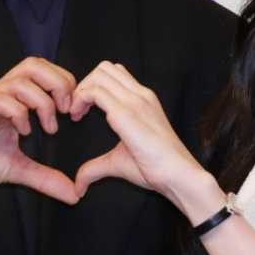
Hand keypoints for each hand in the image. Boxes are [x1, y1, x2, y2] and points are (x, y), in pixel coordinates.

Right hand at [0, 57, 78, 204]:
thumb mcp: (16, 170)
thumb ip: (45, 178)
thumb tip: (75, 194)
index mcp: (14, 101)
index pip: (44, 73)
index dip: (65, 85)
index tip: (75, 114)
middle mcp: (2, 95)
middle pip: (35, 64)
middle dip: (59, 82)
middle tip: (67, 111)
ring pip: (20, 78)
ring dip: (42, 101)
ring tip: (48, 126)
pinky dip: (18, 112)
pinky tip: (23, 132)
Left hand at [69, 62, 215, 212]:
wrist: (178, 175)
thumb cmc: (156, 168)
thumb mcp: (119, 160)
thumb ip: (96, 167)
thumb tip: (79, 185)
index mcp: (143, 99)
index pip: (115, 74)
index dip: (93, 86)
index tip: (83, 110)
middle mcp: (140, 94)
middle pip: (104, 68)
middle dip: (84, 84)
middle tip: (76, 109)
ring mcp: (134, 101)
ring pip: (100, 74)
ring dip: (81, 90)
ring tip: (76, 113)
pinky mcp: (125, 113)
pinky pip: (95, 92)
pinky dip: (80, 100)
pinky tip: (77, 118)